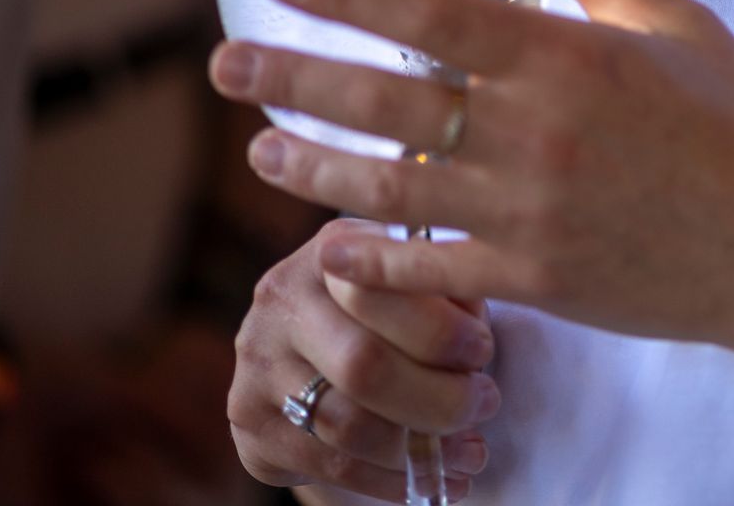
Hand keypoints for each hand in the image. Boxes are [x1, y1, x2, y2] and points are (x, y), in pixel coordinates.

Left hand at [209, 0, 733, 353]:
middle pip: (383, 101)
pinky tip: (329, 248)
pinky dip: (373, 260)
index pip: (429, 14)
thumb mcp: (680, 27)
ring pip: (388, 190)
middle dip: (292, 78)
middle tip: (224, 64)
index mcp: (565, 58)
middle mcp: (531, 133)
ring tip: (260, 155)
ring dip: (311, 170)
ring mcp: (527, 213)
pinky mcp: (535, 280)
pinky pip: (430, 270)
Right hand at [226, 219, 501, 501]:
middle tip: (484, 406)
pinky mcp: (249, 422)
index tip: (482, 353)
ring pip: (346, 425)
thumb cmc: (393, 304)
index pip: (379, 290)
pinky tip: (430, 481)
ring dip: (419, 449)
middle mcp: (281, 300)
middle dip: (438, 398)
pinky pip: (328, 466)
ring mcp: (256, 363)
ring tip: (470, 453)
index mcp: (332, 252)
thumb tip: (475, 343)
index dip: (440, 330)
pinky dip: (389, 481)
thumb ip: (447, 293)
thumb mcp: (418, 278)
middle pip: (362, 365)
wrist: (315, 340)